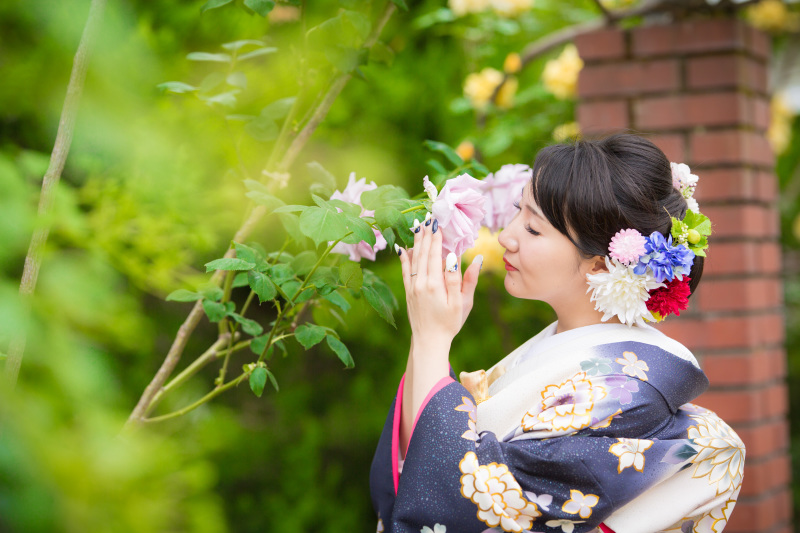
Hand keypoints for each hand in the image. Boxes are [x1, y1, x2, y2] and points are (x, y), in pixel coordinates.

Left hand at [398, 217, 481, 350]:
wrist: (429, 340)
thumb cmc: (450, 323)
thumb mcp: (462, 303)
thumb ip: (465, 279)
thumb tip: (474, 259)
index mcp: (435, 285)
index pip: (435, 255)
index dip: (436, 238)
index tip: (438, 223)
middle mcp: (421, 283)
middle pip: (423, 253)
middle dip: (425, 234)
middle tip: (427, 217)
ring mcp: (412, 287)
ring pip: (413, 259)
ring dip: (416, 241)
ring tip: (417, 226)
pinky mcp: (408, 291)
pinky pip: (405, 270)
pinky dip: (404, 257)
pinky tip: (404, 247)